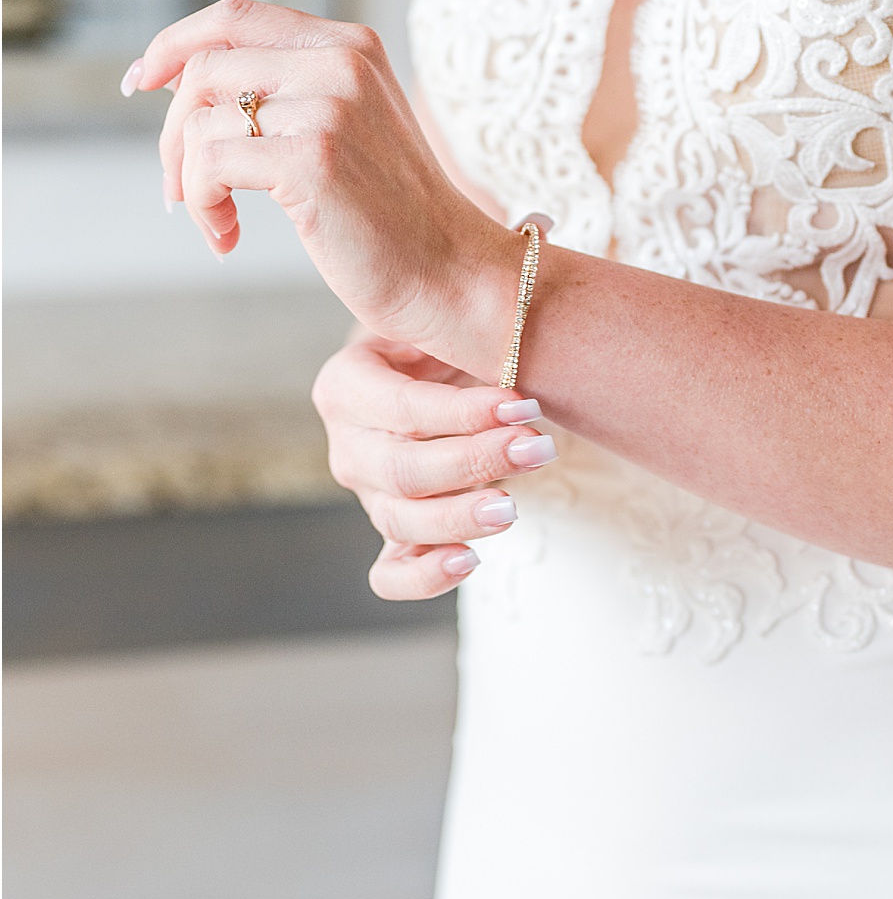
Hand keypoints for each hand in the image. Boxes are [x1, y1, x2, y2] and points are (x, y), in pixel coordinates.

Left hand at [127, 0, 515, 372]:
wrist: (454, 273)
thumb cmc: (395, 216)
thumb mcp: (350, 129)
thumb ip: (290, 91)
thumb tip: (180, 81)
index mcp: (352, 46)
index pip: (235, 18)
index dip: (174, 44)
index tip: (142, 84)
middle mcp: (342, 62)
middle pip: (205, 69)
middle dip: (172, 134)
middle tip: (179, 190)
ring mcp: (331, 106)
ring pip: (200, 120)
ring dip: (188, 181)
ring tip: (217, 221)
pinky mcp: (314, 157)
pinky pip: (210, 165)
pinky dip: (202, 205)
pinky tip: (227, 236)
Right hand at [314, 334, 559, 599]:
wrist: (434, 373)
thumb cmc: (444, 342)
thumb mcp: (440, 321)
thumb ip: (453, 323)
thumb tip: (505, 335)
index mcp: (347, 386)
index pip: (402, 408)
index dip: (463, 412)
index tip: (524, 405)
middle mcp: (349, 446)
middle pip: (403, 471)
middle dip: (476, 463)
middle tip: (538, 449)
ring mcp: (369, 496)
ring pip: (400, 522)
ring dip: (461, 518)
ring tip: (513, 506)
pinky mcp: (394, 534)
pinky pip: (392, 574)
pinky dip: (423, 578)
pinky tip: (469, 561)